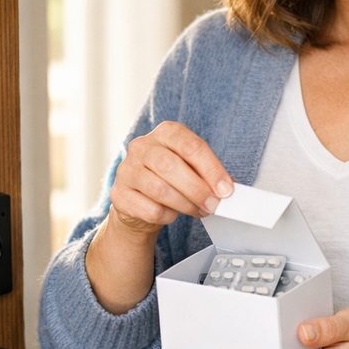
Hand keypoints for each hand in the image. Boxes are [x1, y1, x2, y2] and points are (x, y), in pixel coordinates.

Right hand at [110, 121, 233, 234]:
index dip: (212, 169)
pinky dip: (167, 216)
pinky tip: (172, 214)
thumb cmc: (173, 180)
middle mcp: (142, 146)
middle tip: (213, 205)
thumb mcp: (194, 169)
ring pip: (160, 189)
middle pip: (171, 166)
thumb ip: (210, 175)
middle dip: (198, 189)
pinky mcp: (119, 194)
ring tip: (198, 211)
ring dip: (186, 205)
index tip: (226, 190)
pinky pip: (150, 209)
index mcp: (166, 132)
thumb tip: (229, 190)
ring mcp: (126, 169)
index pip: (191, 146)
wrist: (141, 200)